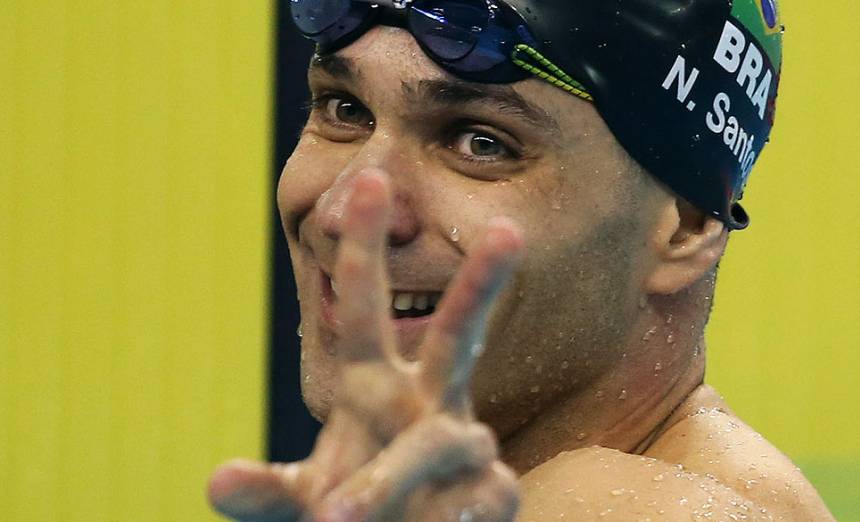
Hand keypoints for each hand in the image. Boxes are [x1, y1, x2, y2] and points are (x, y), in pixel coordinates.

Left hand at [208, 169, 523, 521]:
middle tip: (510, 230)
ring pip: (447, 439)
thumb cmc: (356, 504)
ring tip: (333, 521)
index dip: (365, 246)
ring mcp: (465, 446)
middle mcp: (429, 402)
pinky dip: (448, 520)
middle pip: (461, 333)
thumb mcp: (302, 498)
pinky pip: (476, 503)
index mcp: (376, 385)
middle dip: (482, 284)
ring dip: (389, 476)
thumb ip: (266, 490)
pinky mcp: (492, 494)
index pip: (367, 306)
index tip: (369, 177)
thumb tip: (218, 481)